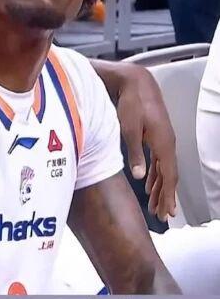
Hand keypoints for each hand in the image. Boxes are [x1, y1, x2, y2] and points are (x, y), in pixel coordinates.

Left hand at [116, 64, 177, 220]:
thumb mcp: (130, 130)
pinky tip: (148, 183)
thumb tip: (138, 175)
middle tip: (163, 215)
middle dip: (166, 196)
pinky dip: (156, 175)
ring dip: (160, 188)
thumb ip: (134, 153)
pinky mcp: (156, 136)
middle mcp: (167, 144)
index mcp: (164, 144)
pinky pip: (160, 161)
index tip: (168, 212)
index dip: (169, 196)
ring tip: (156, 205)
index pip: (169, 176)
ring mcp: (163, 140)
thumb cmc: (133, 104)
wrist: (137, 83)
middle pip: (169, 176)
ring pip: (164, 170)